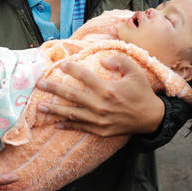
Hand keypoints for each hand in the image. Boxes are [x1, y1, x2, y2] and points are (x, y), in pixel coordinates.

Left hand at [36, 55, 164, 136]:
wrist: (151, 118)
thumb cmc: (142, 93)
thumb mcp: (136, 72)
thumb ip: (119, 61)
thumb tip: (102, 60)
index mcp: (108, 89)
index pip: (85, 77)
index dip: (71, 69)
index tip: (61, 64)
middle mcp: (100, 105)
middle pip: (72, 95)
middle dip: (54, 89)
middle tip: (40, 84)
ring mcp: (99, 120)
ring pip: (72, 113)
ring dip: (54, 109)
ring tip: (40, 106)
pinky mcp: (100, 130)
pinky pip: (80, 127)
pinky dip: (67, 126)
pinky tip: (55, 123)